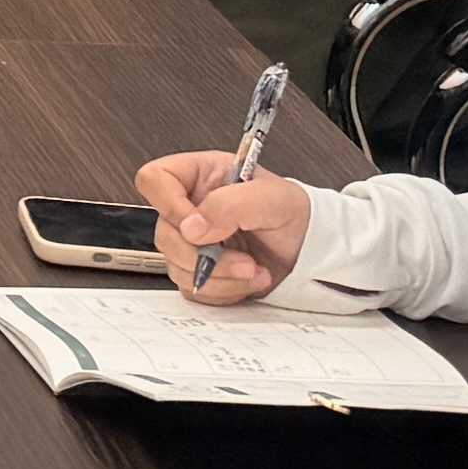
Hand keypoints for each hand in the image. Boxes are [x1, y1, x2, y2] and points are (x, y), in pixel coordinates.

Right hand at [138, 148, 312, 305]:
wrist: (313, 249)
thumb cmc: (295, 213)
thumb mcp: (269, 198)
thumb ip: (229, 205)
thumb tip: (192, 226)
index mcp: (200, 177)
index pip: (155, 180)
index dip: (166, 203)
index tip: (195, 225)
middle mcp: (192, 209)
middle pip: (164, 233)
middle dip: (205, 254)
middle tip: (243, 257)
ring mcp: (195, 244)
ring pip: (177, 267)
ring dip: (221, 275)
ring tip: (254, 268)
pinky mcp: (202, 273)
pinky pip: (195, 290)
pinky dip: (225, 291)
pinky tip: (248, 279)